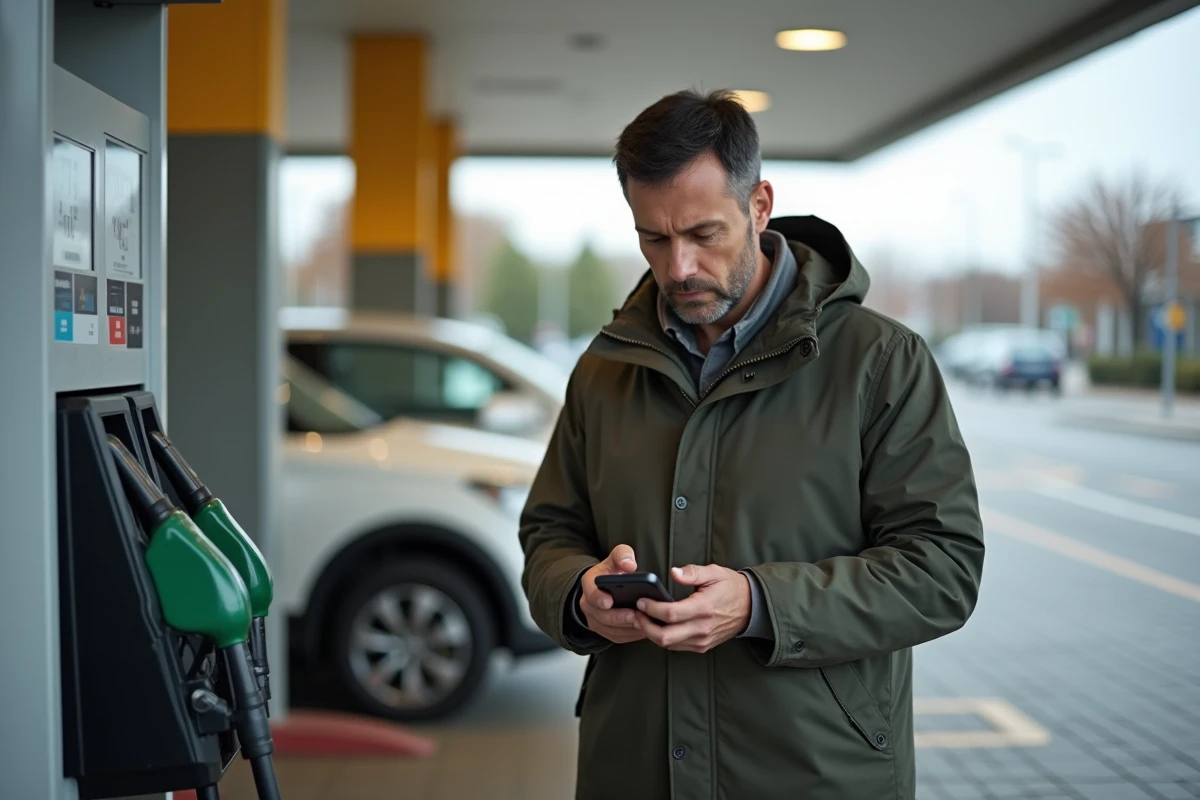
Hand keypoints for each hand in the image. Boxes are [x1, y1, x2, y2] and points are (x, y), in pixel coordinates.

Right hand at [578, 544, 648, 643]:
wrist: (608, 584)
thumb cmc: (613, 570)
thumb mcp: (617, 556)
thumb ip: (623, 555)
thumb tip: (629, 564)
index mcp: (589, 583)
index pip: (590, 592)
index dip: (598, 597)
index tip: (609, 601)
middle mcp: (588, 604)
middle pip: (601, 615)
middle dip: (619, 617)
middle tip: (636, 615)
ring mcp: (595, 619)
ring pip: (609, 629)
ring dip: (627, 628)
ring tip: (644, 623)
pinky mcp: (604, 630)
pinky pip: (616, 637)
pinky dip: (630, 635)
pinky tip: (644, 630)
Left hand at [635, 564, 750, 652]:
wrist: (751, 607)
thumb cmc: (730, 587)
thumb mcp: (714, 572)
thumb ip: (692, 572)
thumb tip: (673, 572)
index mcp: (703, 608)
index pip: (670, 614)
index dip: (651, 608)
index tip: (641, 601)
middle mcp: (702, 628)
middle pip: (664, 636)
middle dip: (645, 626)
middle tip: (635, 613)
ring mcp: (702, 640)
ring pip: (668, 644)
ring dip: (651, 633)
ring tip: (641, 619)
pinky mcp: (702, 646)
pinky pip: (676, 646)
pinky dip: (663, 638)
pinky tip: (656, 626)